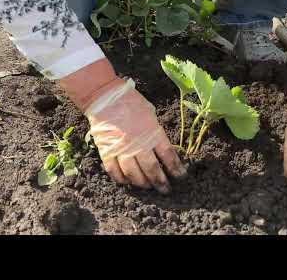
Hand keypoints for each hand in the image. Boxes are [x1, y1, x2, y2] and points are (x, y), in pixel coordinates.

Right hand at [84, 79, 186, 193]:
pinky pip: (114, 171)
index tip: (180, 176)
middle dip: (161, 182)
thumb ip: (156, 133)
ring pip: (133, 174)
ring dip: (142, 183)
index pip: (168, 155)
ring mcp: (121, 149)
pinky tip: (127, 182)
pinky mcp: (106, 151)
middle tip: (166, 189)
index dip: (176, 168)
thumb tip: (162, 149)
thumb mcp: (150, 114)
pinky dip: (121, 179)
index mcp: (152, 132)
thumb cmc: (130, 102)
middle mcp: (138, 143)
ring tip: (148, 187)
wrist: (105, 96)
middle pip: (152, 169)